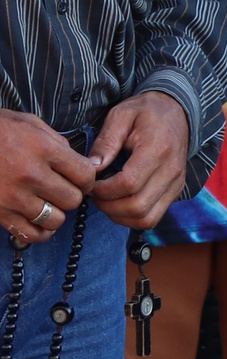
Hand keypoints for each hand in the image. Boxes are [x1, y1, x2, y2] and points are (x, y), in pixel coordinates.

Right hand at [0, 108, 95, 244]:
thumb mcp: (30, 124)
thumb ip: (57, 142)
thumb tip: (76, 162)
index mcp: (43, 150)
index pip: (86, 175)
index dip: (87, 179)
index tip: (81, 180)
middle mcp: (31, 175)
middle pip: (73, 199)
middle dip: (72, 195)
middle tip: (61, 190)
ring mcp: (14, 196)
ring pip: (56, 219)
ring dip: (56, 213)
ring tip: (48, 204)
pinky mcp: (0, 213)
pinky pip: (31, 234)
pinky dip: (39, 231)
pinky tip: (38, 220)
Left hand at [86, 91, 189, 229]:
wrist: (179, 111)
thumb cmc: (147, 111)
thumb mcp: (121, 115)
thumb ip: (106, 141)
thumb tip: (92, 168)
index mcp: (157, 149)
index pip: (128, 184)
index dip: (103, 190)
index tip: (90, 183)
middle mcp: (171, 170)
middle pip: (137, 206)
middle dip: (108, 207)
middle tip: (94, 195)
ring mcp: (176, 183)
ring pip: (146, 218)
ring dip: (120, 216)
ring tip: (106, 201)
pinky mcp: (176, 191)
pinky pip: (153, 217)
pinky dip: (132, 218)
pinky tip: (120, 203)